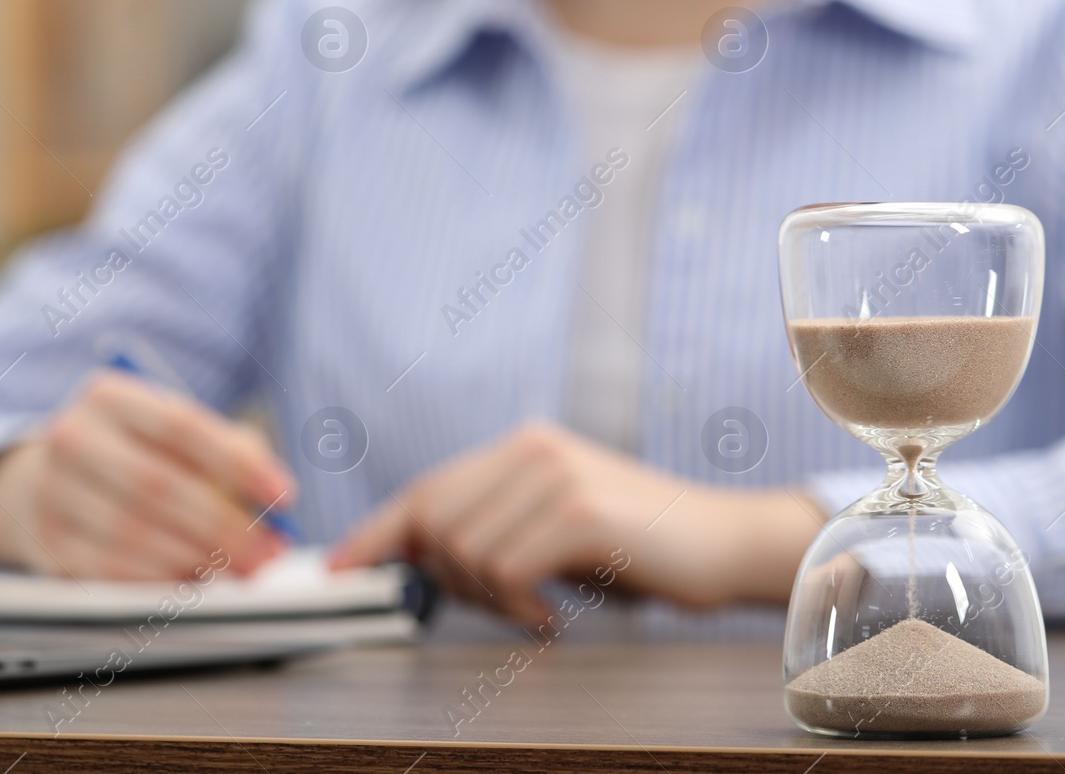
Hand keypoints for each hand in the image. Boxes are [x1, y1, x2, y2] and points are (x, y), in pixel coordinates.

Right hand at [0, 371, 296, 580]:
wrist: (40, 484)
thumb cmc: (134, 455)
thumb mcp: (174, 433)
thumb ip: (230, 450)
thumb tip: (276, 499)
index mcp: (109, 396)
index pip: (183, 426)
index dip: (240, 463)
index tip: (286, 495)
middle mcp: (72, 438)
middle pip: (160, 486)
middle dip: (226, 526)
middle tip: (270, 552)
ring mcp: (51, 493)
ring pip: (135, 535)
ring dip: (199, 560)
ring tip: (242, 571)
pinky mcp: (46, 545)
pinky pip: (111, 571)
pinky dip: (161, 582)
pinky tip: (197, 582)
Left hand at [330, 421, 824, 624]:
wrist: (725, 543)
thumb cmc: (638, 546)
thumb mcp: (554, 526)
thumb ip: (492, 527)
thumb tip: (408, 558)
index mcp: (523, 446)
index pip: (426, 489)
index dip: (375, 532)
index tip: (339, 569)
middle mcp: (533, 448)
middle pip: (433, 523)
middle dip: (448, 581)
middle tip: (502, 606)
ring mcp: (557, 476)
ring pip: (463, 550)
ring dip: (487, 599)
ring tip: (534, 609)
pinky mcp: (580, 512)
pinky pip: (505, 570)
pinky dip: (518, 608)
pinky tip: (552, 617)